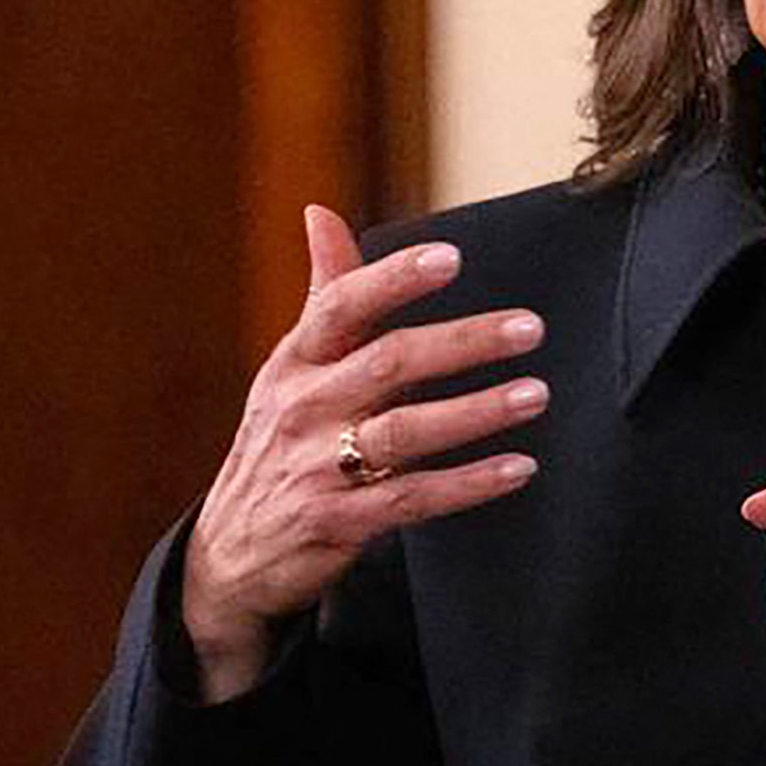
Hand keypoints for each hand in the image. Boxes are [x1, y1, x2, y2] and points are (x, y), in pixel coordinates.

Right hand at [179, 205, 547, 699]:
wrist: (231, 553)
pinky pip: (413, 498)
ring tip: (535, 394)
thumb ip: (326, 295)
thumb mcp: (291, 368)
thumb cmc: (281, 441)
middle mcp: (301, 409)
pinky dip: (468, 483)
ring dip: (476, 412)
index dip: (393, 280)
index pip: (340, 307)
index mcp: (294, 362)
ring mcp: (317, 468)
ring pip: (405, 432)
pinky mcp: (338, 523)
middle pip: (387, 364)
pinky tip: (518, 468)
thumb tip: (320, 213)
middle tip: (529, 329)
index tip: (451, 259)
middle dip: (462, 343)